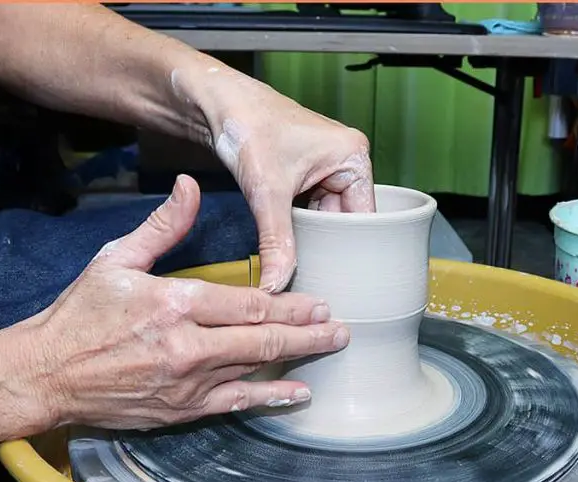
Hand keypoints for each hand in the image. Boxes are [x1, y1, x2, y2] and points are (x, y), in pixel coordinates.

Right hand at [29, 175, 349, 429]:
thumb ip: (163, 227)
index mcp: (174, 303)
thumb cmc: (79, 315)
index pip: (249, 304)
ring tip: (331, 349)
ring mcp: (186, 383)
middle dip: (308, 332)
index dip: (291, 304)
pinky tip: (298, 393)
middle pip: (262, 338)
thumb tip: (190, 186)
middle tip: (341, 327)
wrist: (46, 374)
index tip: (320, 301)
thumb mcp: (116, 260)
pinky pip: (236, 403)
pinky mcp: (181, 409)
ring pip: (255, 369)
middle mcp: (187, 347)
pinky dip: (271, 397)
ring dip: (297, 359)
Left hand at [178, 66, 375, 292]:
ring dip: (308, 237)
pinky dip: (296, 227)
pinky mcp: (302, 175)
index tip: (338, 276)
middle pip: (344, 220)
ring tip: (297, 260)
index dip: (349, 248)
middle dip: (325, 244)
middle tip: (313, 274)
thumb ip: (276, 241)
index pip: (363, 218)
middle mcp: (343, 161)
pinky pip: (307, 211)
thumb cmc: (246, 124)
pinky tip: (287, 243)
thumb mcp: (267, 192)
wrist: (214, 103)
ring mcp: (323, 169)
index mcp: (353, 157)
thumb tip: (278, 282)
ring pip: (323, 219)